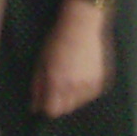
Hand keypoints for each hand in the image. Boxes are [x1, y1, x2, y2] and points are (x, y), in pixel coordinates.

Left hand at [32, 3, 110, 117]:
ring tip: (70, 77)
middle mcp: (75, 87)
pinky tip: (81, 74)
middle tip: (56, 86)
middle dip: (59, 101)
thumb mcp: (42, 62)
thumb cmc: (58, 40)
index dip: (46, 106)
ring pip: (79, 102)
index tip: (44, 99)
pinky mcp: (102, 80)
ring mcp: (91, 84)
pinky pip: (90, 93)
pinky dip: (85, 89)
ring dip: (72, 95)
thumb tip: (34, 106)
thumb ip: (38, 86)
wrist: (83, 25)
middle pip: (66, 108)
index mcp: (57, 82)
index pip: (52, 110)